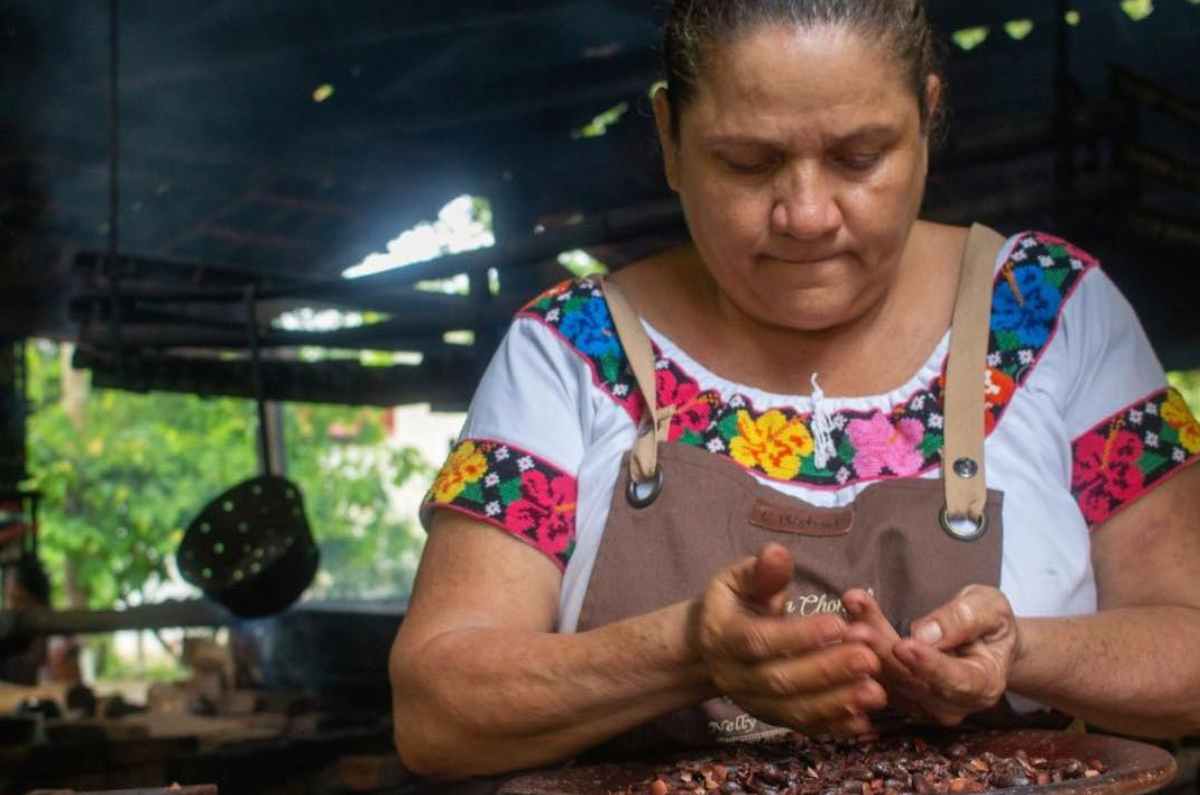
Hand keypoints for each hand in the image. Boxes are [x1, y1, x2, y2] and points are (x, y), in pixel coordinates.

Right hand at [693, 543, 886, 736]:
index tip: (838, 624)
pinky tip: (866, 722)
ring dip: (837, 703)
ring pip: (794, 710)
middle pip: (779, 681)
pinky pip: (804, 727)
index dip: (798, 636)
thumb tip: (777, 552)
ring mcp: (753, 703)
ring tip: (877, 691)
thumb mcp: (738, 580)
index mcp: (723, 637)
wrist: (711, 647)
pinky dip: (835, 727)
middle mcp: (734, 676)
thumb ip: (761, 571)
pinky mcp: (773, 718)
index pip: (758, 641)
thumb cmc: (733, 603)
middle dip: (826, 671)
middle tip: (868, 658)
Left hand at [847, 586, 1020, 725]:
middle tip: (858, 628)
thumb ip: (963, 620)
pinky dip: (857, 647)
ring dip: (864, 647)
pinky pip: (873, 674)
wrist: (982, 641)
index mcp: (983, 685)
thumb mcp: (989, 609)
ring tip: (847, 618)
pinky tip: (845, 619)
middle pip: (912, 680)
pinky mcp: (897, 696)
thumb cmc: (989, 623)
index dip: (928, 665)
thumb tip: (925, 633)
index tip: (903, 645)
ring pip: (887, 677)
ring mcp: (922, 705)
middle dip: (883, 652)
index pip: (955, 681)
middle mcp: (951, 704)